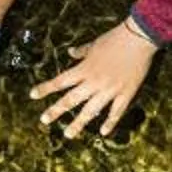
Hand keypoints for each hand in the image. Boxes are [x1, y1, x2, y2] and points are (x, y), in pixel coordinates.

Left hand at [31, 20, 156, 137]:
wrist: (138, 38)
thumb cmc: (115, 38)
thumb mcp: (94, 44)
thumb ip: (81, 51)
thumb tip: (70, 51)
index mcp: (85, 69)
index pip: (60, 81)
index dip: (46, 88)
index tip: (33, 95)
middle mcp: (94, 82)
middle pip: (71, 99)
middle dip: (56, 110)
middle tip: (44, 120)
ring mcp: (110, 90)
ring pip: (91, 110)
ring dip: (78, 123)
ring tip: (68, 134)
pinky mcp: (125, 93)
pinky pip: (116, 112)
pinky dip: (109, 122)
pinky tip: (103, 132)